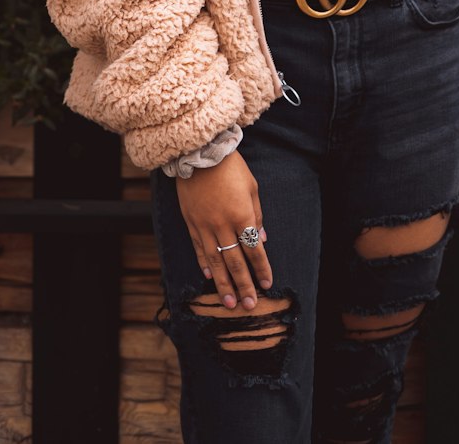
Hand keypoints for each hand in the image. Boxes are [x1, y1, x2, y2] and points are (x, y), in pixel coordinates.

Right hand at [176, 149, 271, 310]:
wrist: (200, 153)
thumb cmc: (231, 168)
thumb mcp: (252, 188)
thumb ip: (257, 215)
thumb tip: (262, 240)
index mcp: (242, 215)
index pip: (254, 250)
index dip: (261, 269)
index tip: (267, 284)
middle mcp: (223, 225)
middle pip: (235, 261)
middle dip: (244, 285)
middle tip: (249, 305)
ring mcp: (205, 225)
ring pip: (216, 261)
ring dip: (224, 284)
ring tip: (229, 303)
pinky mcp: (191, 222)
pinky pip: (199, 248)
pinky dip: (205, 264)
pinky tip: (210, 277)